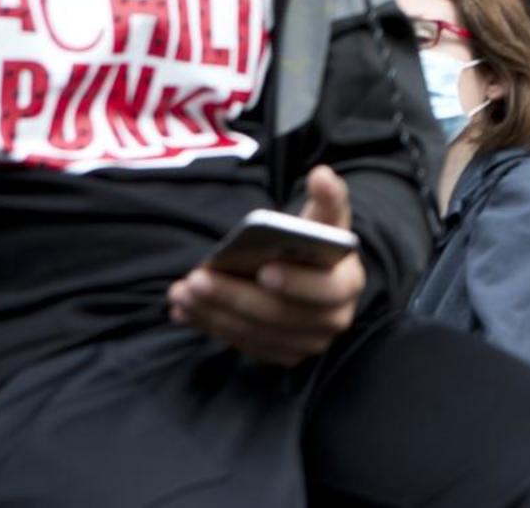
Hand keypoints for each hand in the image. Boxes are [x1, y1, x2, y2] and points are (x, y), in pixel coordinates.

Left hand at [169, 165, 365, 365]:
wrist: (310, 275)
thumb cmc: (314, 242)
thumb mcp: (324, 218)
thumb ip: (327, 197)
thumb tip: (321, 174)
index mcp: (347, 284)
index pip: (325, 290)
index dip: (296, 282)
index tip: (263, 269)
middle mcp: (332, 320)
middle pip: (280, 316)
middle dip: (235, 297)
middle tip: (197, 279)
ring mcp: (306, 343)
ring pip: (256, 333)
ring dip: (215, 313)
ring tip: (182, 292)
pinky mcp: (280, 355)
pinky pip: (244, 345)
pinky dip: (212, 327)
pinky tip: (186, 310)